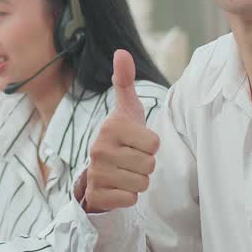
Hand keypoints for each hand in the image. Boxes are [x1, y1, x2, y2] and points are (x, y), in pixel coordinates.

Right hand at [78, 50, 159, 212]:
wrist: (98, 171)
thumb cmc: (121, 138)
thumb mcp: (126, 110)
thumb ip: (125, 81)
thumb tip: (121, 52)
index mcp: (111, 128)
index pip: (155, 144)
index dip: (151, 145)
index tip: (136, 142)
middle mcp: (100, 149)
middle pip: (150, 165)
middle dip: (145, 165)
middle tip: (131, 159)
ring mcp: (96, 174)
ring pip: (142, 183)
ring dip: (138, 181)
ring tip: (125, 172)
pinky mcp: (97, 196)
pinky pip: (130, 199)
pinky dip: (128, 196)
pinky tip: (117, 187)